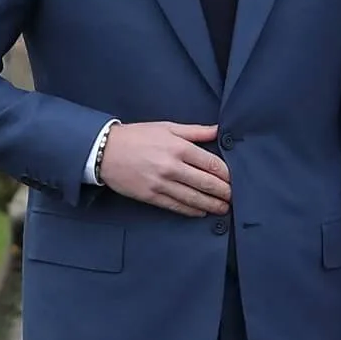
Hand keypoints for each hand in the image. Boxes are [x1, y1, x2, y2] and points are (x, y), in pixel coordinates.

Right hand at [98, 122, 230, 216]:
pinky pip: (176, 206)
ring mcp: (162, 183)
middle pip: (206, 183)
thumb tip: (218, 130)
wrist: (106, 151)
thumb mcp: (166, 126)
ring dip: (212, 205)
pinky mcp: (151, 196)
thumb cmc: (137, 136)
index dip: (226, 175)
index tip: (234, 180)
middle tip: (234, 197)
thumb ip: (195, 131)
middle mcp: (172, 166)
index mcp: (179, 147)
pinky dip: (191, 211)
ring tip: (223, 209)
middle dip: (223, 192)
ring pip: (194, 198)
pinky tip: (201, 212)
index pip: (212, 164)